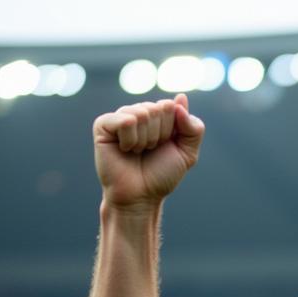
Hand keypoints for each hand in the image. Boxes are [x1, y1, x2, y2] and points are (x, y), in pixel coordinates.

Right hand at [93, 94, 203, 209]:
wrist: (140, 196)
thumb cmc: (161, 176)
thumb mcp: (187, 154)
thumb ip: (193, 128)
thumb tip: (180, 98)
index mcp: (157, 117)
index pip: (170, 106)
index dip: (171, 131)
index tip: (164, 146)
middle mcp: (137, 113)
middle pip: (156, 109)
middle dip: (158, 135)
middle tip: (149, 151)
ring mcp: (119, 117)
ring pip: (142, 114)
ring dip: (145, 140)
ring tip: (137, 152)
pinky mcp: (103, 124)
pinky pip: (125, 120)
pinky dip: (130, 140)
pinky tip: (124, 150)